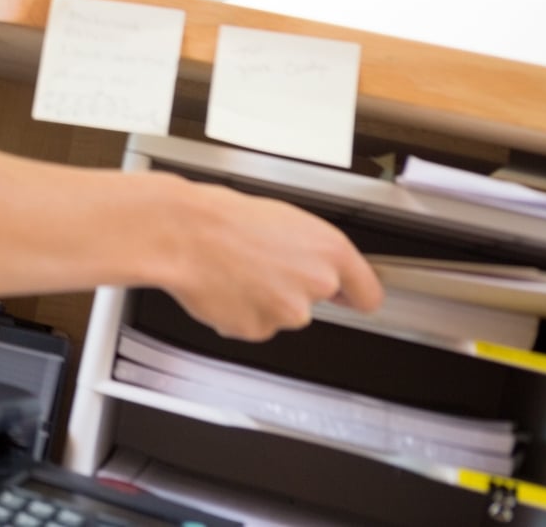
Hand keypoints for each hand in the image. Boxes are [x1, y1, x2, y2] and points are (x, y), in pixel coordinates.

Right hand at [161, 180, 381, 340]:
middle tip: (259, 266)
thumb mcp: (280, 218)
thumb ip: (308, 249)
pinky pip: (251, 324)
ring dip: (260, 301)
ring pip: (280, 314)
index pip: (368, 294)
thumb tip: (311, 261)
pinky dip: (236, 311)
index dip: (354, 297)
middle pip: (314, 303)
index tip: (348, 299)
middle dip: (290, 290)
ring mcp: (288, 312)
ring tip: (232, 270)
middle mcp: (316, 283)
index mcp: (330, 251)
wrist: (178, 232)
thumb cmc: (219, 216)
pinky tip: (221, 286)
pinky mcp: (256, 329)